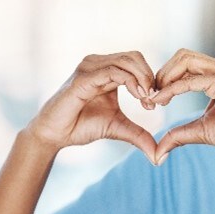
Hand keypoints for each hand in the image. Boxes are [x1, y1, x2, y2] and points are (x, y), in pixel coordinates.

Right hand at [25, 51, 157, 162]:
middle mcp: (98, 64)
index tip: (155, 103)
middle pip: (134, 57)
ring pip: (126, 61)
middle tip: (154, 100)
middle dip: (150, 77)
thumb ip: (139, 135)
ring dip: (143, 79)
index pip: (136, 62)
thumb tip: (159, 155)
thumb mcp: (118, 129)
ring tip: (147, 99)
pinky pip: (113, 71)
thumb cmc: (82, 126)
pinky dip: (130, 82)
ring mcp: (90, 68)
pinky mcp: (84, 77)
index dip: (151, 79)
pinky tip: (138, 96)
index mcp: (107, 70)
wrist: (56, 134)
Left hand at [150, 49, 214, 164]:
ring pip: (185, 60)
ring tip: (155, 97)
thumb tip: (158, 153)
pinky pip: (190, 80)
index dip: (165, 77)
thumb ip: (178, 135)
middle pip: (182, 56)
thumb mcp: (200, 131)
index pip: (185, 63)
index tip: (153, 98)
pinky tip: (161, 101)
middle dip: (162, 74)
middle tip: (151, 96)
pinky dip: (172, 89)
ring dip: (165, 77)